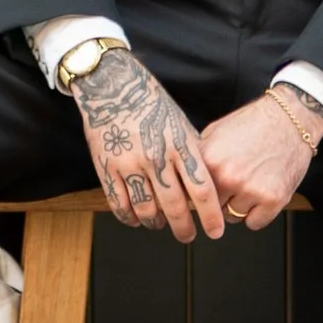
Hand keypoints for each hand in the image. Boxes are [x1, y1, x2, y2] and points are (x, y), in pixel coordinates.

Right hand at [74, 48, 224, 240]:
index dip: (211, 215)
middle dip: (184, 228)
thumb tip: (207, 186)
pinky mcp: (106, 167)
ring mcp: (129, 163)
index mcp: (179, 144)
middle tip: (189, 236)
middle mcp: (156, 156)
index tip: (215, 230)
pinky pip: (119, 204)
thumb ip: (192, 154)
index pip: (201, 189)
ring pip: (147, 210)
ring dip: (156, 224)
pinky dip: (130, 218)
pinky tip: (136, 219)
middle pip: (175, 206)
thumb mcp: (180, 124)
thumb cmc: (150, 103)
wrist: (112, 86)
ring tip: (161, 225)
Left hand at [200, 87, 322, 229]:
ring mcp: (252, 190)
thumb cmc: (253, 124)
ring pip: (232, 217)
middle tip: (230, 184)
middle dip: (218, 200)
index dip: (196, 194)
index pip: (190, 194)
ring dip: (238, 206)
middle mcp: (229, 177)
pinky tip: (260, 193)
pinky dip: (257, 213)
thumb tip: (180, 178)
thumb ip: (198, 158)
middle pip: (210, 209)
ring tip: (249, 183)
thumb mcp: (215, 132)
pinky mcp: (273, 200)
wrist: (289, 119)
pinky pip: (254, 223)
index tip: (199, 197)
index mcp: (210, 160)